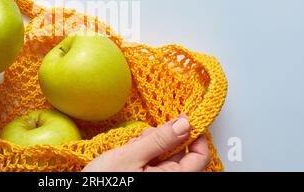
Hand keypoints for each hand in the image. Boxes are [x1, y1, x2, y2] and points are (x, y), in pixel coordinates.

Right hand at [83, 116, 209, 171]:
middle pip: (180, 154)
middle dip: (165, 138)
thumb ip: (160, 140)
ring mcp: (154, 179)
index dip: (195, 135)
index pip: (199, 156)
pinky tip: (128, 153)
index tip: (183, 118)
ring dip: (150, 144)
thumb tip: (185, 124)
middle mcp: (167, 180)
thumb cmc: (103, 184)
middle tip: (147, 134)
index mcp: (173, 179)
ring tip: (132, 147)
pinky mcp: (143, 177)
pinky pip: (150, 161)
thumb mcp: (131, 157)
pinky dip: (142, 152)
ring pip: (163, 156)